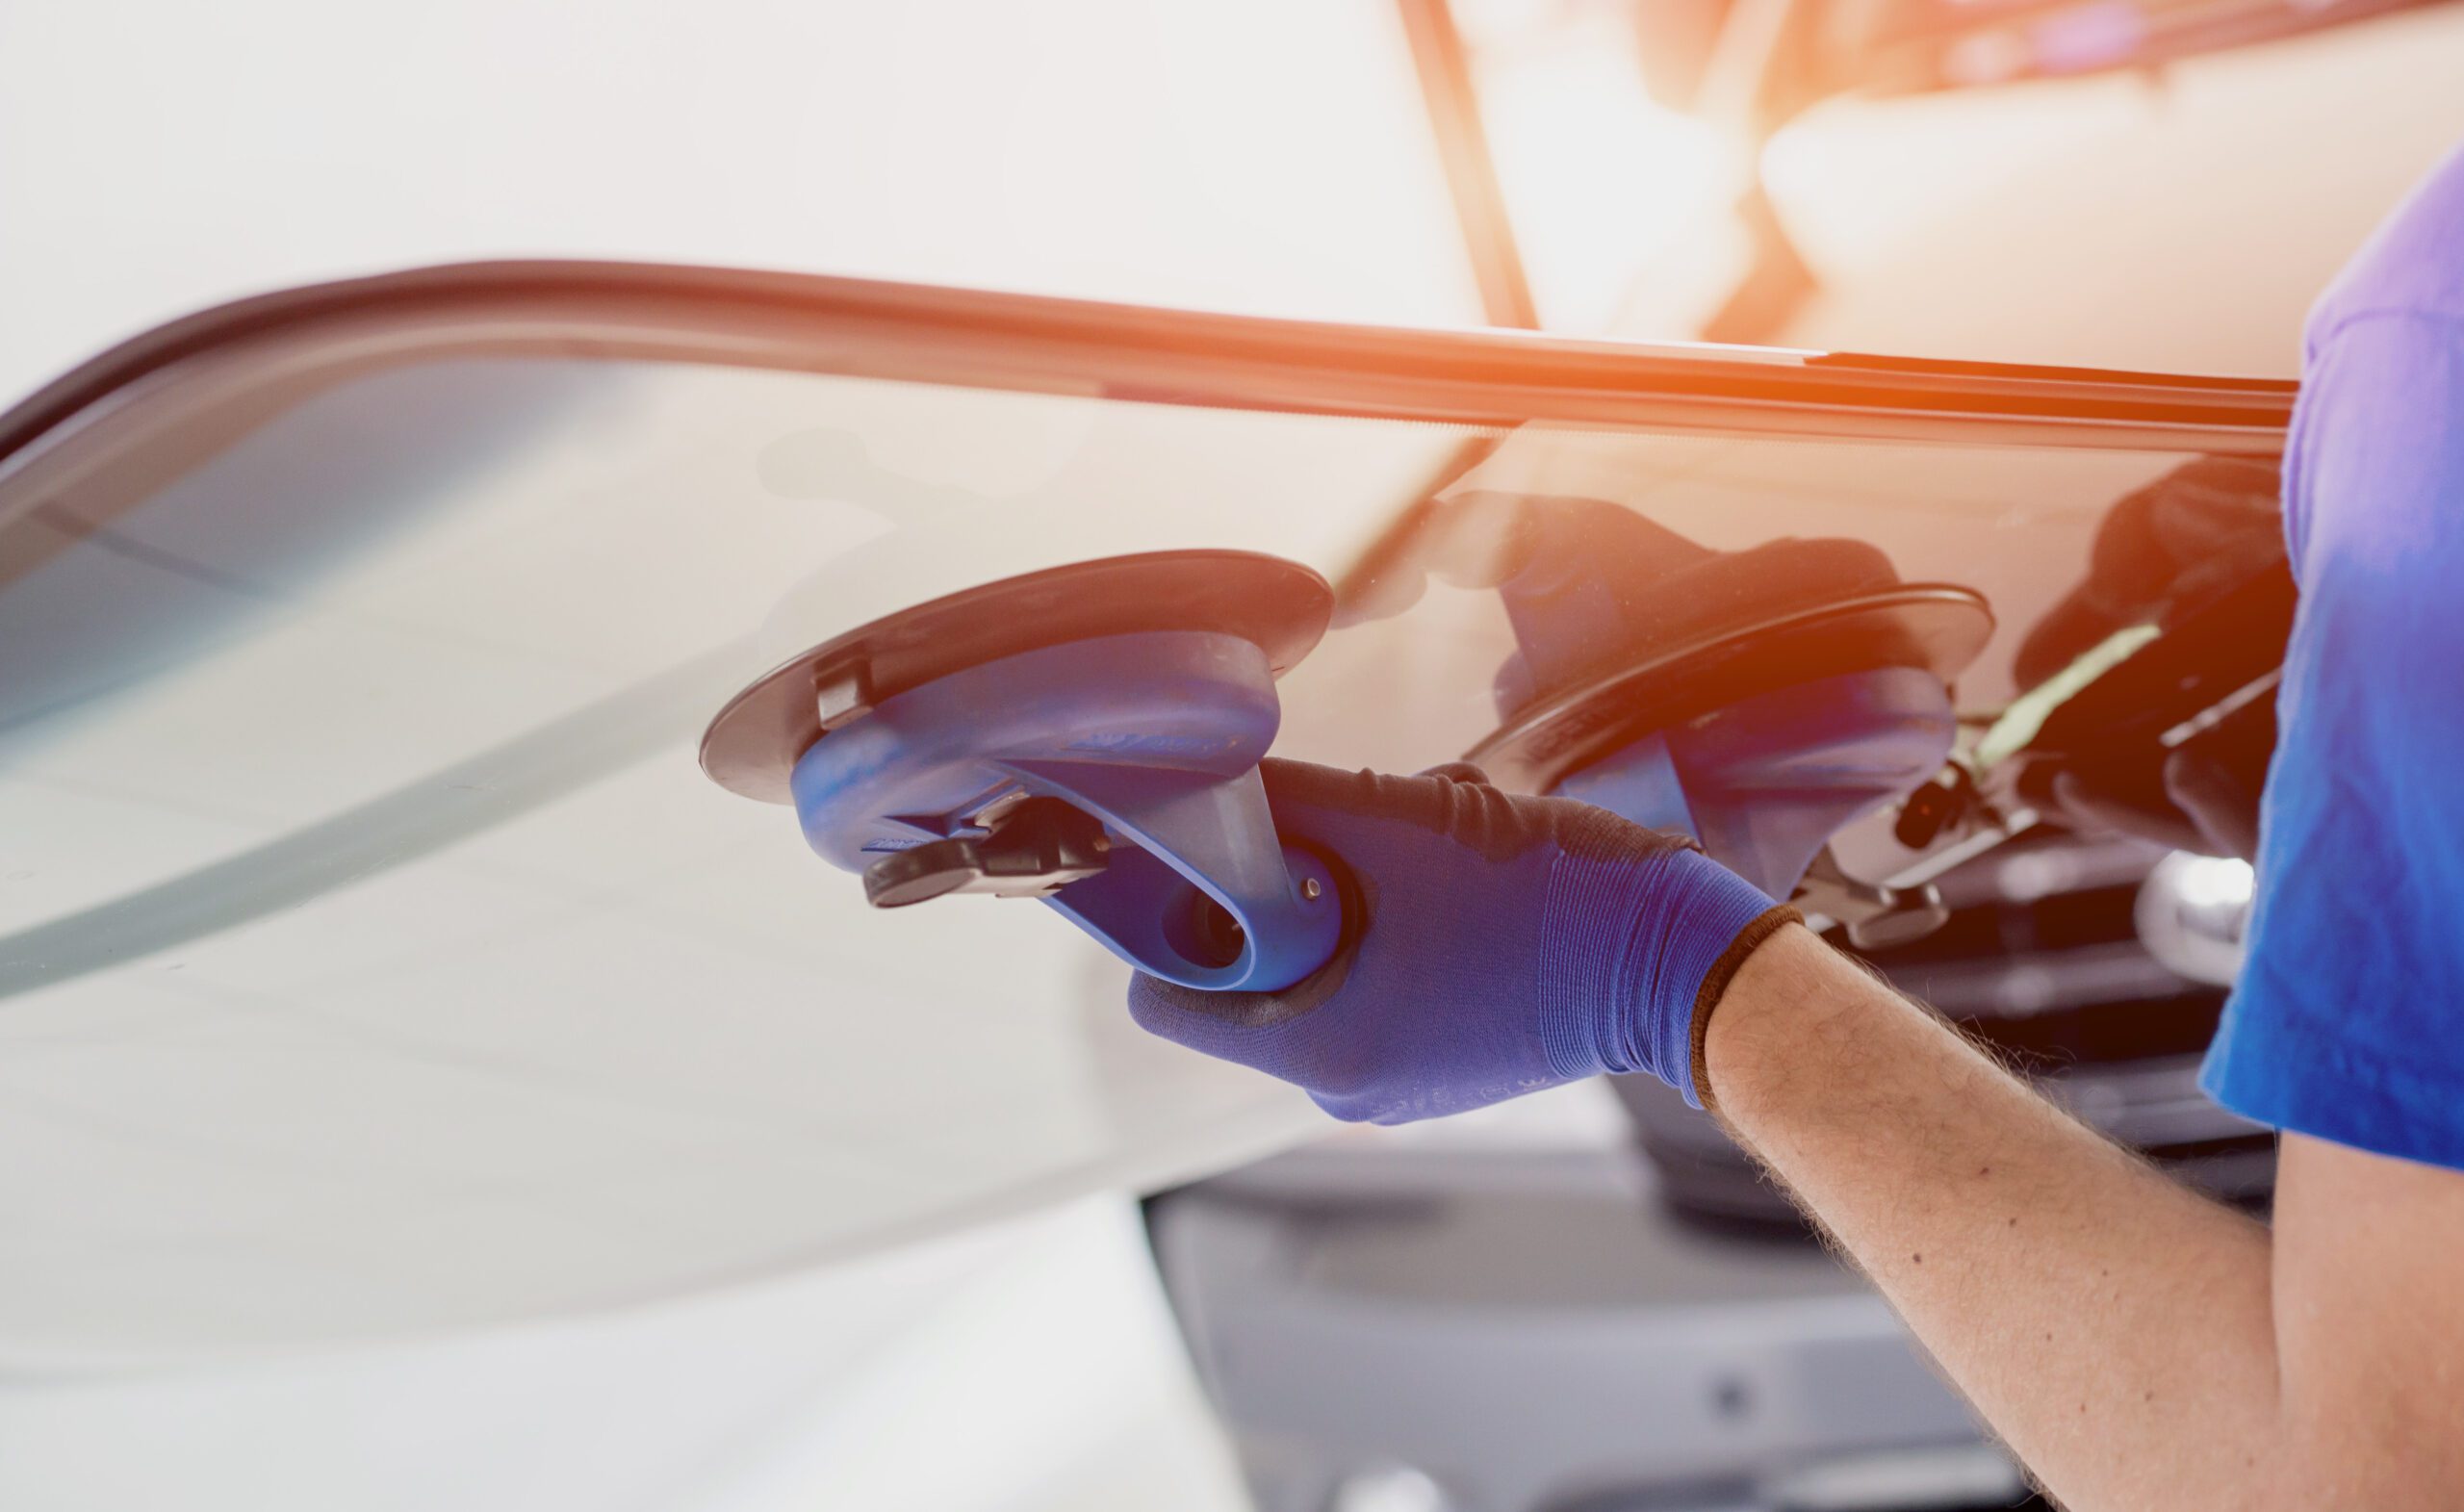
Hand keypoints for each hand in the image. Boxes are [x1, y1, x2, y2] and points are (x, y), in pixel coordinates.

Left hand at [1125, 759, 1793, 1122]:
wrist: (1685, 958)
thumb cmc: (1551, 897)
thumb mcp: (1401, 822)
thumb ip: (1284, 807)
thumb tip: (1201, 788)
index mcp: (1318, 1052)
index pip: (1164, 1000)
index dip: (1165, 916)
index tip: (1203, 849)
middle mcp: (1348, 1087)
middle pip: (1248, 971)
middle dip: (1285, 884)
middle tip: (1351, 824)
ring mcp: (1402, 1079)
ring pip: (1322, 958)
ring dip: (1355, 883)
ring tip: (1431, 834)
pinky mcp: (1449, 1056)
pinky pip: (1381, 973)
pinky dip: (1402, 912)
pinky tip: (1464, 866)